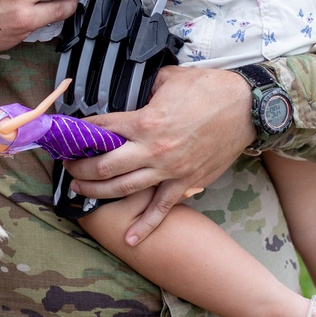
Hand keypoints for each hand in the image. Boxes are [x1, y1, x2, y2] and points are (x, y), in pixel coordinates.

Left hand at [65, 64, 254, 243]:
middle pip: (104, 166)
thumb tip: (130, 92)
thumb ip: (145, 87)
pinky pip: (161, 208)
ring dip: (97, 191)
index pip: (102, 129)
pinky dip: (145, 226)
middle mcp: (152, 149)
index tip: (70, 135)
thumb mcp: (170, 78)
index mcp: (145, 120)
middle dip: (80, 167)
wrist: (247, 108)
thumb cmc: (210, 89)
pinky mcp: (186, 182)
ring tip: (81, 189)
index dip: (81, 132)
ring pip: (124, 188)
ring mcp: (169, 170)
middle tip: (68, 166)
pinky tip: (129, 239)